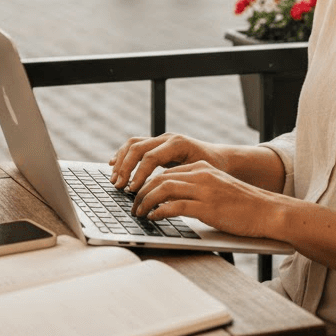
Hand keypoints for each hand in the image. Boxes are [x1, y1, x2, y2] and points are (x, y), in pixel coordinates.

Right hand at [109, 133, 223, 194]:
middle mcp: (168, 138)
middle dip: (125, 167)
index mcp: (178, 144)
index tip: (132, 190)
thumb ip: (180, 182)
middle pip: (138, 148)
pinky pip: (136, 145)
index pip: (150, 157)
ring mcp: (162, 139)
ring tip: (114, 179)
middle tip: (118, 186)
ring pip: (134, 144)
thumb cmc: (215, 170)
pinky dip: (123, 154)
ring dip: (121, 161)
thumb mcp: (201, 176)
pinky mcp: (158, 144)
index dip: (138, 174)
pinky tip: (113, 164)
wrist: (222, 159)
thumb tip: (160, 197)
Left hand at [130, 161, 286, 239]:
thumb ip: (196, 189)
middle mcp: (201, 174)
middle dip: (141, 192)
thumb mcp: (216, 188)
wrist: (268, 211)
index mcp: (201, 168)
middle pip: (160, 178)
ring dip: (146, 202)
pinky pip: (175, 206)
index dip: (147, 183)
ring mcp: (204, 189)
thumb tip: (172, 201)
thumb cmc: (243, 205)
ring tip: (139, 213)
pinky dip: (159, 211)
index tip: (138, 195)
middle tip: (133, 206)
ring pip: (163, 189)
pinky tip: (153, 218)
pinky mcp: (207, 207)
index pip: (166, 172)